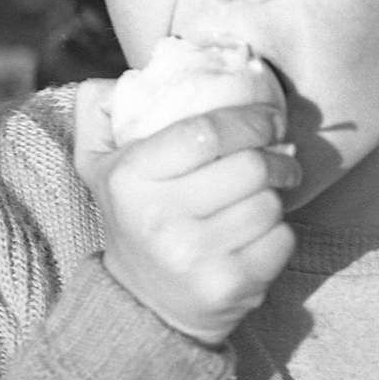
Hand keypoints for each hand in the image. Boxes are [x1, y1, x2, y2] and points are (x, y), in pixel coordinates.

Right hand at [70, 41, 298, 344]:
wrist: (147, 301)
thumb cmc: (134, 215)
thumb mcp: (97, 162)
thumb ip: (98, 110)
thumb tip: (127, 78)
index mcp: (129, 177)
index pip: (206, 132)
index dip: (249, 118)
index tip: (269, 117)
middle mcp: (159, 217)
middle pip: (249, 166)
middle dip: (276, 156)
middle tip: (279, 156)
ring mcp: (195, 256)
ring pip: (269, 203)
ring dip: (277, 194)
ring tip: (265, 194)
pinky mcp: (230, 285)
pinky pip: (281, 239)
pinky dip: (280, 232)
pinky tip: (259, 232)